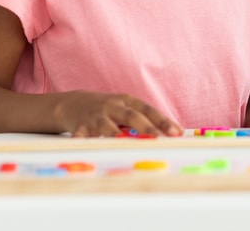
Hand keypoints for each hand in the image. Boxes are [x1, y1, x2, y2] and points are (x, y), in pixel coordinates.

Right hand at [56, 90, 182, 136]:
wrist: (73, 104)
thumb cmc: (109, 110)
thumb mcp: (127, 109)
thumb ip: (148, 120)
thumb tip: (176, 133)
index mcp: (127, 101)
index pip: (148, 110)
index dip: (162, 121)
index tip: (176, 133)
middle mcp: (112, 106)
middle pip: (131, 116)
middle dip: (146, 129)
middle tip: (159, 140)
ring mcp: (95, 116)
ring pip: (107, 126)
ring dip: (116, 135)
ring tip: (126, 145)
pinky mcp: (79, 126)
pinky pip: (80, 135)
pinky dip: (82, 142)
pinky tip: (87, 148)